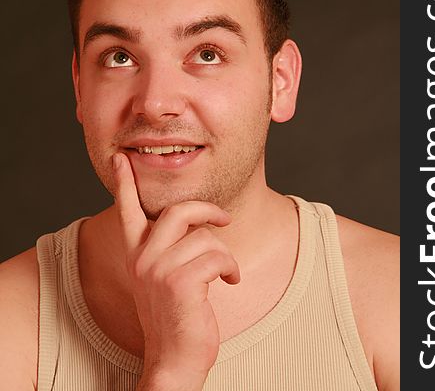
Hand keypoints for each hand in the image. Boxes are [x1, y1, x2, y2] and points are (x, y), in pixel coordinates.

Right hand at [112, 153, 240, 389]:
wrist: (174, 360)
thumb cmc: (176, 315)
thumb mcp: (163, 277)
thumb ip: (168, 248)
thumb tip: (194, 221)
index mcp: (136, 254)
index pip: (127, 211)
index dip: (125, 182)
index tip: (120, 158)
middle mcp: (143, 258)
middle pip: (179, 211)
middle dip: (208, 211)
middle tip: (224, 220)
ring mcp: (159, 269)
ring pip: (205, 238)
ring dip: (224, 254)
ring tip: (225, 272)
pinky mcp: (180, 282)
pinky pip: (218, 257)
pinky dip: (231, 269)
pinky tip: (230, 282)